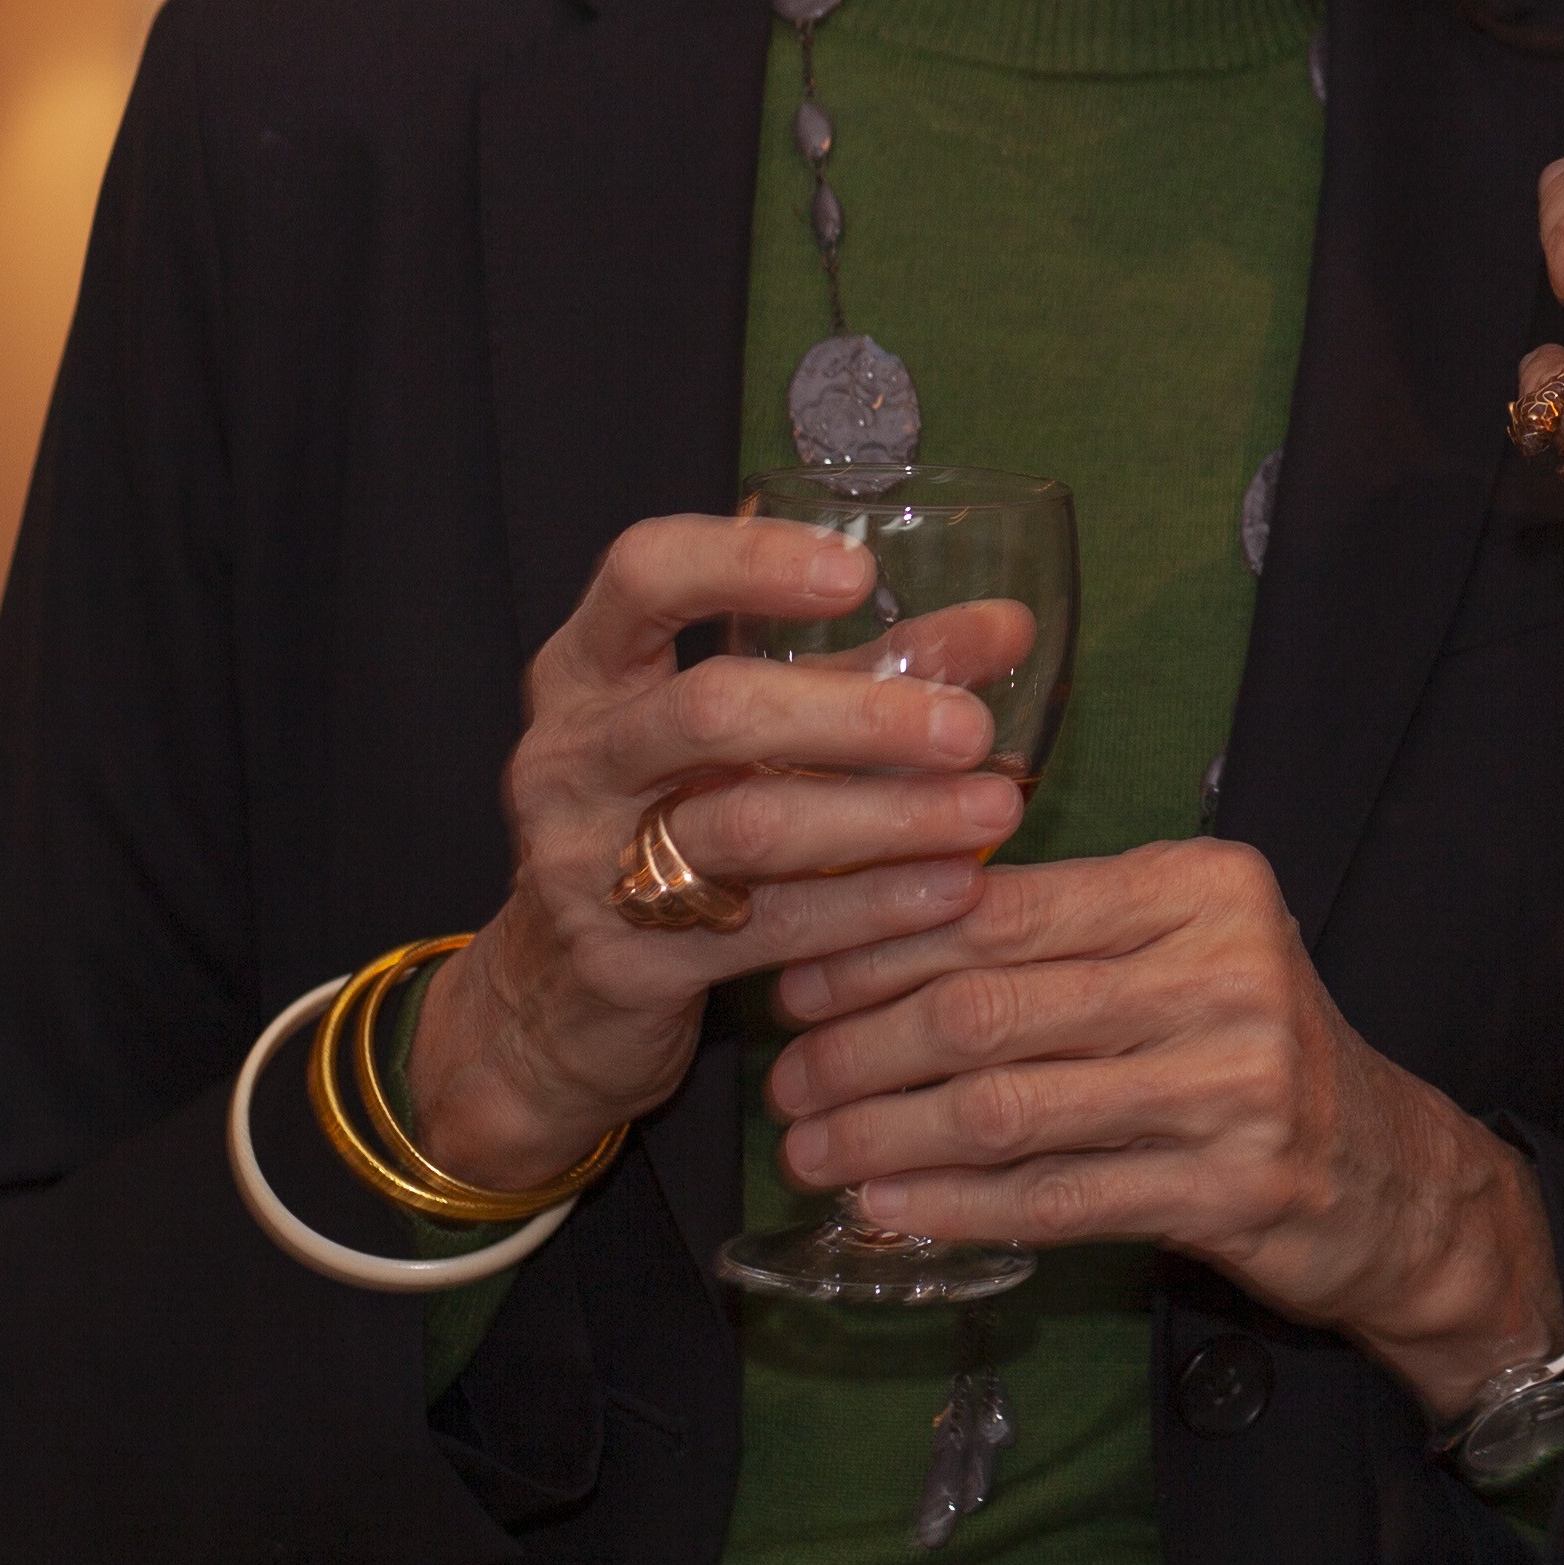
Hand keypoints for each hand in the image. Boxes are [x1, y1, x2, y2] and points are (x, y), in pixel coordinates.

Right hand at [397, 513, 1036, 1193]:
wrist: (554, 1003)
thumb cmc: (670, 824)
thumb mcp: (748, 737)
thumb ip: (865, 674)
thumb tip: (1009, 627)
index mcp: (587, 670)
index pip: (643, 574)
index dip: (746, 561)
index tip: (859, 572)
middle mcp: (571, 755)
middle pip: (712, 708)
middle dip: (856, 714)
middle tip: (968, 727)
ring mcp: (584, 862)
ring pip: (748, 826)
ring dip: (886, 817)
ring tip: (992, 810)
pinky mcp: (626, 964)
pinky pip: (766, 928)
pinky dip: (870, 906)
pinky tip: (951, 890)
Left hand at [758, 841, 1563, 1422]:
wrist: (1389, 1173)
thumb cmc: (1247, 1044)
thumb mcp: (1179, 949)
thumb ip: (1058, 929)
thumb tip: (862, 929)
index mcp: (1197, 885)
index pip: (1002, 904)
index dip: (880, 943)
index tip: (797, 977)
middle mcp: (1223, 970)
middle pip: (991, 1006)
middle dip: (862, 1046)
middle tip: (785, 1077)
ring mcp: (1233, 1083)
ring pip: (1009, 1107)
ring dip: (888, 1134)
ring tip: (810, 1150)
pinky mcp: (1231, 1187)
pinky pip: (1057, 1198)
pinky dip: (956, 1206)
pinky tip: (886, 1210)